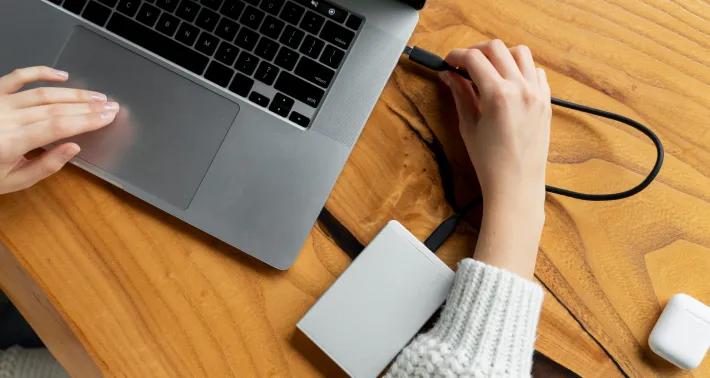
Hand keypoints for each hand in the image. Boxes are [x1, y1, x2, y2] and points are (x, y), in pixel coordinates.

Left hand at [0, 67, 118, 194]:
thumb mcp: (13, 182)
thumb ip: (46, 166)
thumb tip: (73, 147)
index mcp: (12, 143)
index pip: (58, 127)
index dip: (87, 120)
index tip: (108, 117)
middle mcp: (6, 119)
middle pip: (55, 109)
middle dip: (87, 106)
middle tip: (111, 105)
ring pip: (42, 93)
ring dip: (73, 93)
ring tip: (97, 95)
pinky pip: (17, 77)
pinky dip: (40, 72)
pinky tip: (62, 75)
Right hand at [440, 41, 551, 278]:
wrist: (517, 185)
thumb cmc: (490, 162)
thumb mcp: (469, 126)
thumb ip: (460, 95)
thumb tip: (449, 75)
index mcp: (498, 94)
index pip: (474, 59)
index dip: (456, 56)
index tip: (448, 62)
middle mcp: (521, 88)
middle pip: (497, 48)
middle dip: (476, 51)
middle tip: (463, 64)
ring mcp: (537, 93)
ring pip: (520, 53)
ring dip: (501, 55)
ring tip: (487, 70)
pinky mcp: (546, 101)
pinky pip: (536, 72)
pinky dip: (521, 69)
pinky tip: (508, 83)